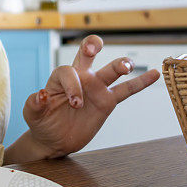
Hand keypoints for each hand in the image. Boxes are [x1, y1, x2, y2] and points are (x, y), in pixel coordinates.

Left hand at [22, 35, 159, 157]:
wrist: (54, 140)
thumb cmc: (42, 122)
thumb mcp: (32, 114)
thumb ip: (34, 104)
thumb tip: (41, 94)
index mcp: (60, 78)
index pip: (68, 71)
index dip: (72, 85)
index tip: (74, 103)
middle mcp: (79, 77)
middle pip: (87, 54)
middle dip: (91, 46)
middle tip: (94, 49)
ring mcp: (95, 88)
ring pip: (110, 70)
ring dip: (120, 64)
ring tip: (126, 66)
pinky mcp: (107, 102)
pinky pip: (127, 90)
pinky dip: (141, 82)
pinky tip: (155, 74)